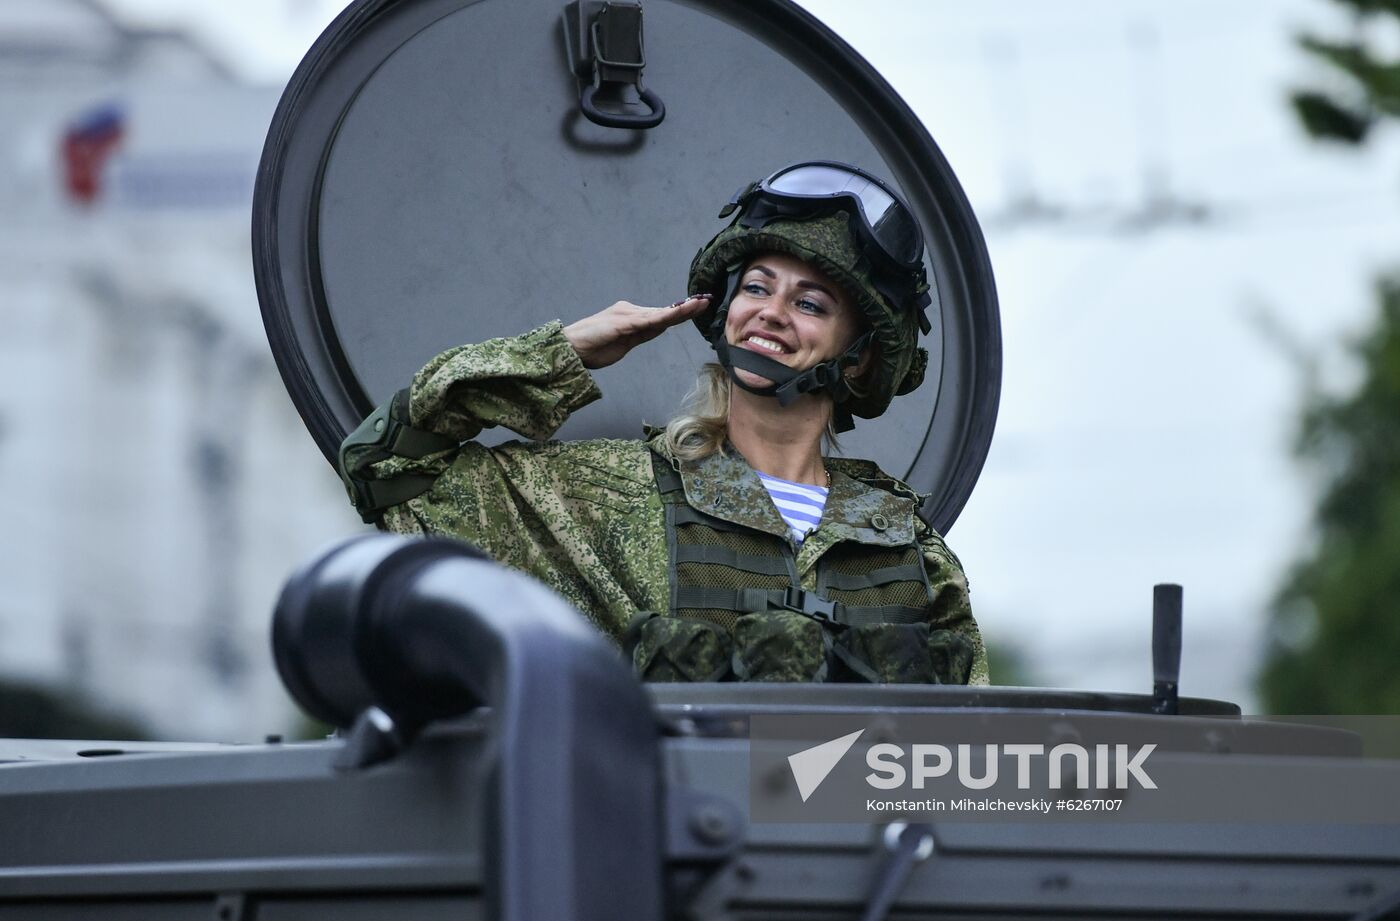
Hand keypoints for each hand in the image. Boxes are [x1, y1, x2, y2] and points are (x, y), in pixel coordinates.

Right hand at [563, 294, 711, 368]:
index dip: (680, 312)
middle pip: (664, 311)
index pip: (661, 315)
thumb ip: (641, 335)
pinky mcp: (623, 323)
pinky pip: (649, 320)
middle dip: (687, 307)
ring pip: (660, 313)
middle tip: (707, 299)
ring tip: (701, 303)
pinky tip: (679, 313)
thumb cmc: (593, 348)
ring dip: (682, 309)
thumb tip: (660, 327)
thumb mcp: (623, 344)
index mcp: (631, 317)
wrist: (570, 348)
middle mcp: (630, 311)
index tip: (698, 306)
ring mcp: (627, 315)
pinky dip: (666, 316)